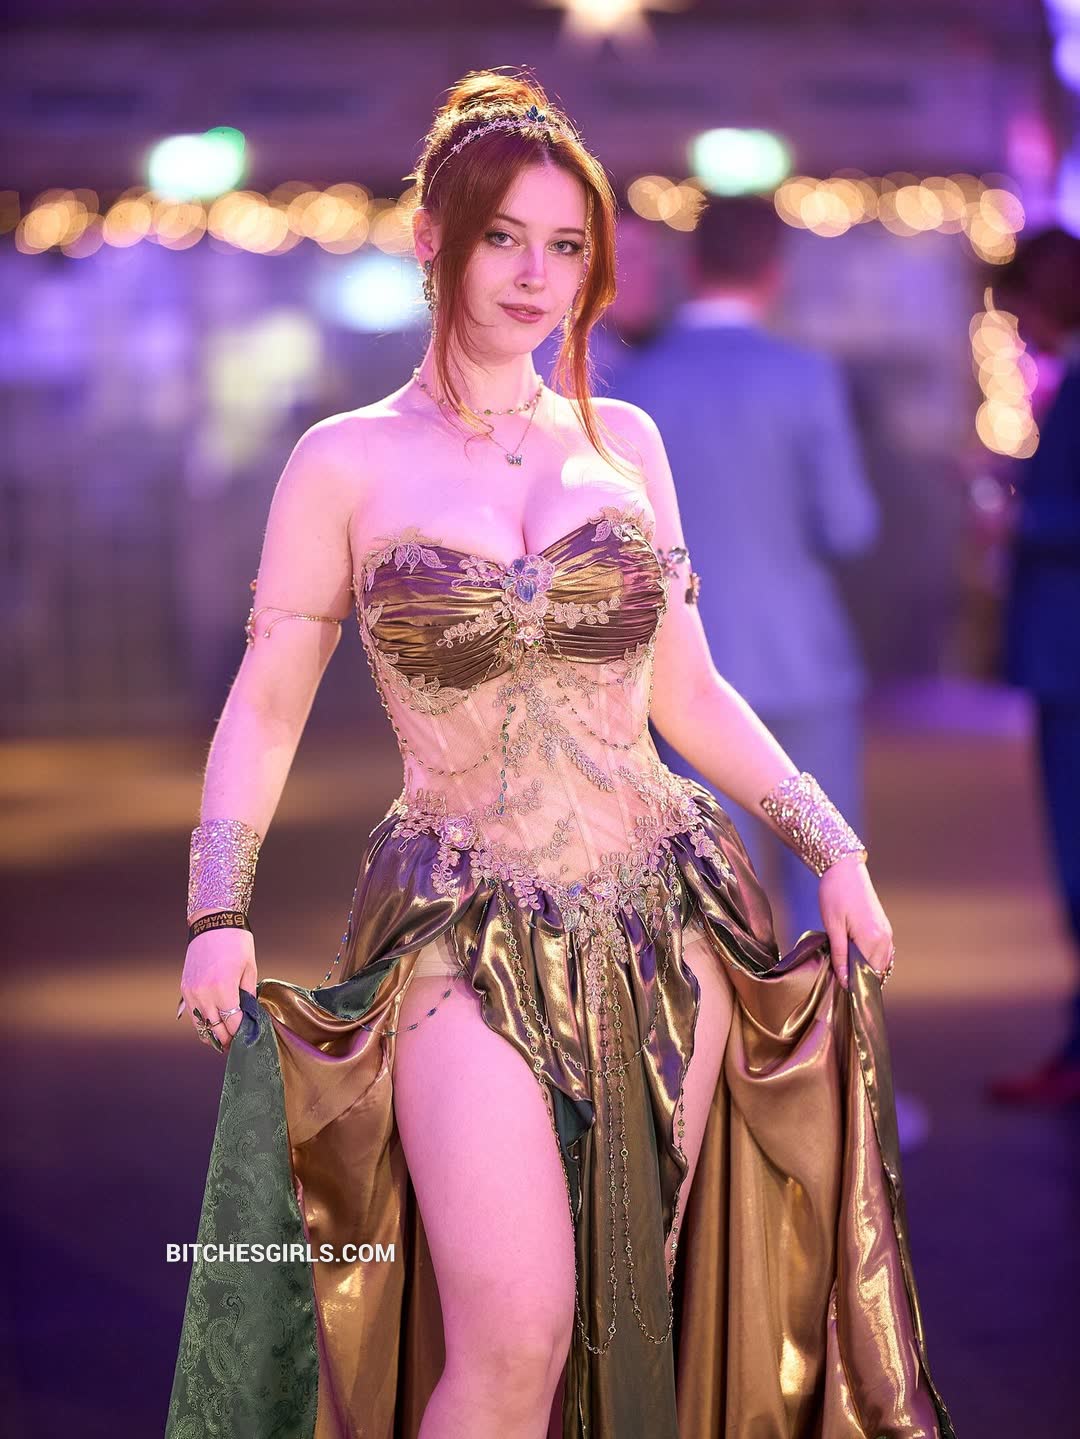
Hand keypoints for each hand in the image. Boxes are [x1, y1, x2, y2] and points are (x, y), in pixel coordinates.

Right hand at [177, 927, 257, 1056]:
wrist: (213, 922)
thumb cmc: (236, 942)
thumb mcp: (249, 969)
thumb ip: (248, 995)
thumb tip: (249, 1015)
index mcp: (223, 989)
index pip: (233, 1023)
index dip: (241, 1034)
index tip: (249, 1040)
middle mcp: (204, 994)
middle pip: (215, 1028)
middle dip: (227, 1039)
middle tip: (237, 1046)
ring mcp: (191, 992)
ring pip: (200, 1025)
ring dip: (212, 1034)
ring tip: (224, 1040)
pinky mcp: (184, 989)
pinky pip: (192, 1014)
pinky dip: (201, 1022)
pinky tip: (212, 1026)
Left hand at [817, 853, 893, 991]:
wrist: (845, 869)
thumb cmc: (835, 894)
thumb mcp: (833, 926)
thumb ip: (840, 955)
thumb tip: (845, 980)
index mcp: (872, 939)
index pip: (867, 974)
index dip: (854, 985)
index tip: (841, 991)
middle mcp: (885, 938)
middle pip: (876, 971)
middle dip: (860, 979)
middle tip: (840, 983)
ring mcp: (887, 933)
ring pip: (881, 963)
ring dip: (866, 970)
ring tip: (846, 972)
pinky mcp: (884, 927)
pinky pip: (882, 953)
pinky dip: (871, 960)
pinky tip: (855, 960)